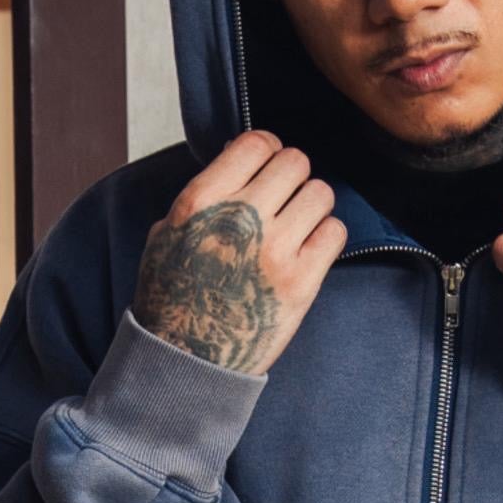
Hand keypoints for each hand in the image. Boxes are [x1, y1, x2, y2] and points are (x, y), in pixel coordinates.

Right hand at [132, 132, 345, 377]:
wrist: (185, 360)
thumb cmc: (173, 295)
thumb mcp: (167, 231)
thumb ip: (205, 193)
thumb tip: (241, 155)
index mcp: (201, 201)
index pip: (256, 143)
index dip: (269, 150)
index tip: (269, 165)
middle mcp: (240, 219)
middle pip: (295, 162)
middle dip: (292, 177)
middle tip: (285, 199)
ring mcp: (274, 251)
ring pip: (321, 193)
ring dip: (312, 206)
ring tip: (298, 226)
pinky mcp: (301, 282)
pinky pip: (335, 232)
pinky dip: (326, 237)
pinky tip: (308, 250)